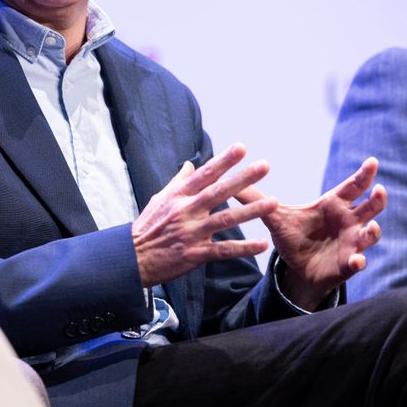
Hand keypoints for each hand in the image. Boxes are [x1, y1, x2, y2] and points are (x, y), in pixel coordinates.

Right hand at [132, 144, 275, 285]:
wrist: (133, 258)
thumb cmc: (147, 227)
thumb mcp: (159, 199)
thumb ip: (177, 182)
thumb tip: (189, 165)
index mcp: (178, 196)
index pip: (204, 174)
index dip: (223, 161)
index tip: (241, 148)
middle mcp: (186, 211)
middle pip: (219, 191)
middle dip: (243, 178)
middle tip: (264, 166)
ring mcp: (192, 232)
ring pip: (226, 219)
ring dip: (251, 211)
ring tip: (273, 202)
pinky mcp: (195, 253)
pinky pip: (224, 250)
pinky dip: (243, 248)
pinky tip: (262, 244)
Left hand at [237, 158, 385, 308]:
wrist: (296, 269)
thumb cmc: (292, 237)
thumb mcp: (274, 217)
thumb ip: (255, 199)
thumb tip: (229, 180)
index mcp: (333, 205)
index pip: (352, 187)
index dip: (363, 174)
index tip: (372, 161)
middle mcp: (348, 221)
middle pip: (370, 207)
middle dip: (377, 199)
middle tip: (379, 189)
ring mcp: (352, 242)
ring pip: (370, 234)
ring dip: (372, 231)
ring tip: (370, 227)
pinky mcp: (349, 263)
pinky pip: (358, 261)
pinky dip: (359, 261)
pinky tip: (356, 261)